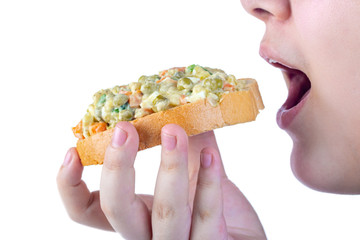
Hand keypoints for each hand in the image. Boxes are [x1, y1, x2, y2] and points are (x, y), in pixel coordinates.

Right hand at [57, 122, 265, 238]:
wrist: (243, 239)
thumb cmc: (212, 210)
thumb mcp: (192, 174)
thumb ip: (186, 144)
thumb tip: (182, 104)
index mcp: (136, 215)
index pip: (87, 212)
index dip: (70, 187)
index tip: (73, 150)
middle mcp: (148, 234)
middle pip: (117, 210)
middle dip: (118, 167)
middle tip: (125, 128)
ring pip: (165, 213)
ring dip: (169, 167)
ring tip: (174, 129)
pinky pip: (207, 217)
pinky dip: (208, 183)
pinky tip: (210, 155)